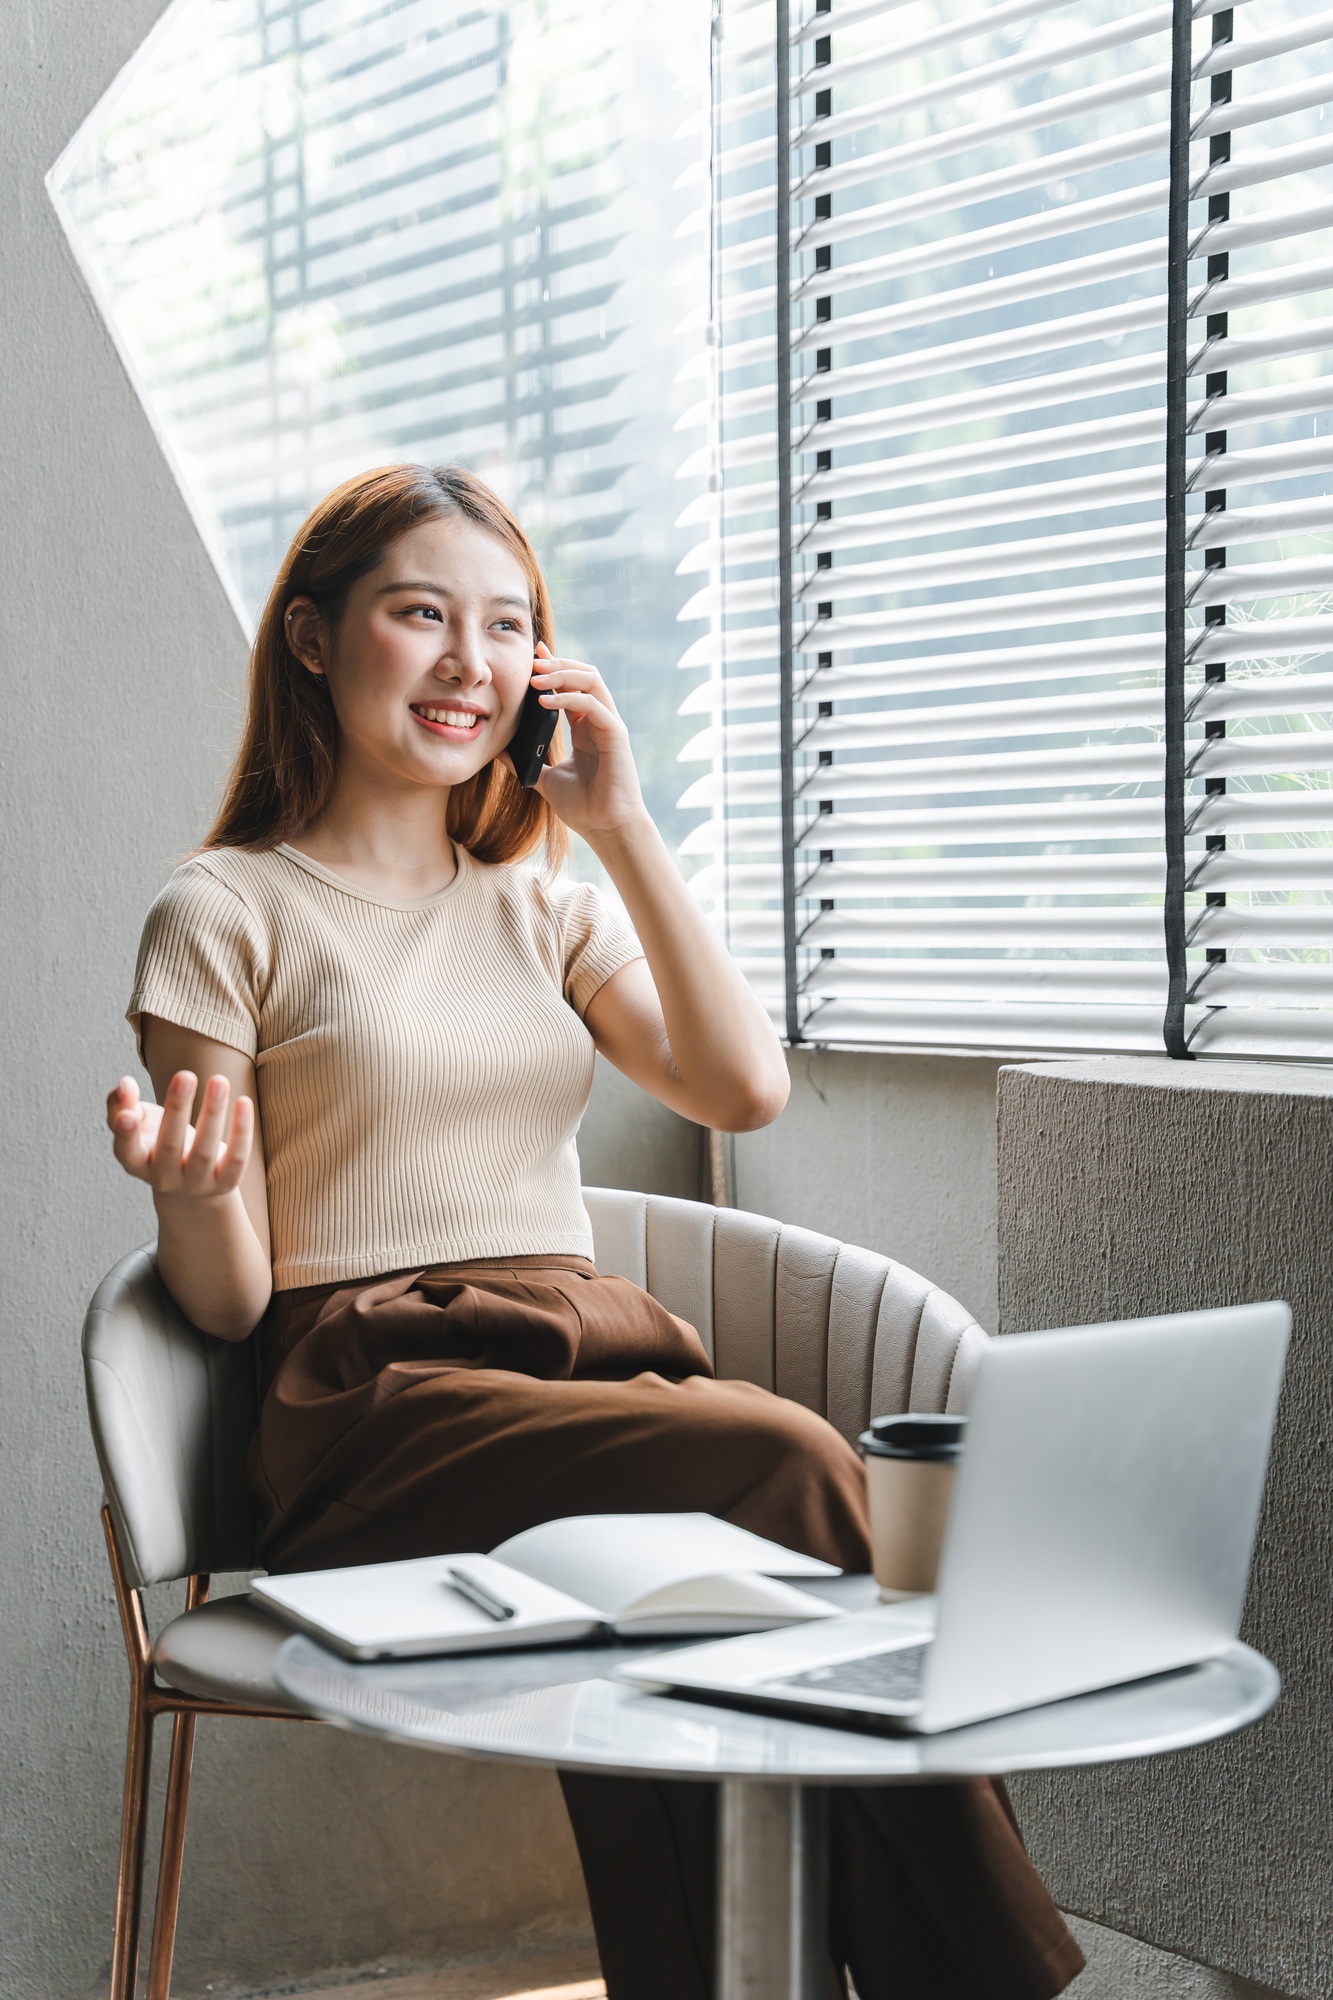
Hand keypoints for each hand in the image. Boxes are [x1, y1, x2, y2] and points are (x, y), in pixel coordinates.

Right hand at [106, 1070, 254, 1201]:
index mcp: (137, 1162)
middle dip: (176, 1110)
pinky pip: (236, 1159)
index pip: (127, 1151)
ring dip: (212, 1113)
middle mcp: (164, 1177)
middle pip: (169, 1146)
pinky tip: (243, 1102)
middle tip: (185, 1075)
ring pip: (204, 1151)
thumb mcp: (137, 1124)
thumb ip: (121, 1103)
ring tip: (219, 1080)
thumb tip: (125, 1083)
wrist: (190, 1189)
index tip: (128, 1114)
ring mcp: (195, 1183)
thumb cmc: (157, 1143)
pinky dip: (241, 1132)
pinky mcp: (224, 1183)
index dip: (126, 1135)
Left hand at [521, 642, 648, 839]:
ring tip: (535, 678)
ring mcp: (610, 726)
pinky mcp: (615, 735)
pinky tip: (544, 702)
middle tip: (531, 663)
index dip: (554, 668)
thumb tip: (499, 750)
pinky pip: (592, 704)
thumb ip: (525, 762)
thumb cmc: (584, 808)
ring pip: (591, 681)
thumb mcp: (545, 779)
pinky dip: (568, 698)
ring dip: (562, 674)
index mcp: (586, 728)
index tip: (533, 656)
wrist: (606, 828)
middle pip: (583, 675)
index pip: (571, 686)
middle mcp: (600, 721)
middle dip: (557, 664)